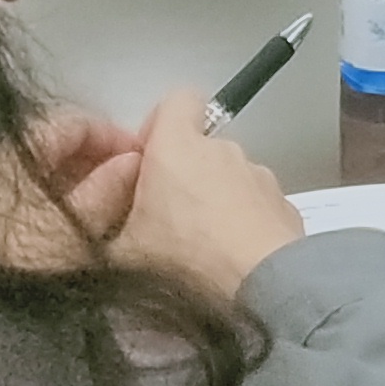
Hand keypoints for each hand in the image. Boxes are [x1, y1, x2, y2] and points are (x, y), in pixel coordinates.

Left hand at [0, 105, 143, 271]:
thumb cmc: (14, 263)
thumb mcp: (69, 230)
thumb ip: (105, 191)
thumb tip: (133, 160)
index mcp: (17, 154)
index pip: (75, 123)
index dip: (115, 136)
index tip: (148, 161)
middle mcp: (0, 166)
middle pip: (61, 150)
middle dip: (103, 164)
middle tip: (138, 191)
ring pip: (49, 179)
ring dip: (85, 189)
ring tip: (117, 216)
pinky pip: (36, 205)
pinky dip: (64, 211)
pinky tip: (82, 236)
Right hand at [108, 98, 308, 302]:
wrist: (260, 285)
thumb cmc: (185, 259)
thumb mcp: (122, 252)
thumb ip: (107, 230)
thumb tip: (101, 229)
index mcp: (178, 146)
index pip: (177, 100)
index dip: (160, 124)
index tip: (148, 162)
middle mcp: (223, 150)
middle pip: (200, 147)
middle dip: (184, 175)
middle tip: (168, 219)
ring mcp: (258, 174)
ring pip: (229, 177)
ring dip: (216, 200)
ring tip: (204, 248)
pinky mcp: (283, 203)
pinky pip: (256, 203)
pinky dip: (244, 221)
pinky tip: (235, 258)